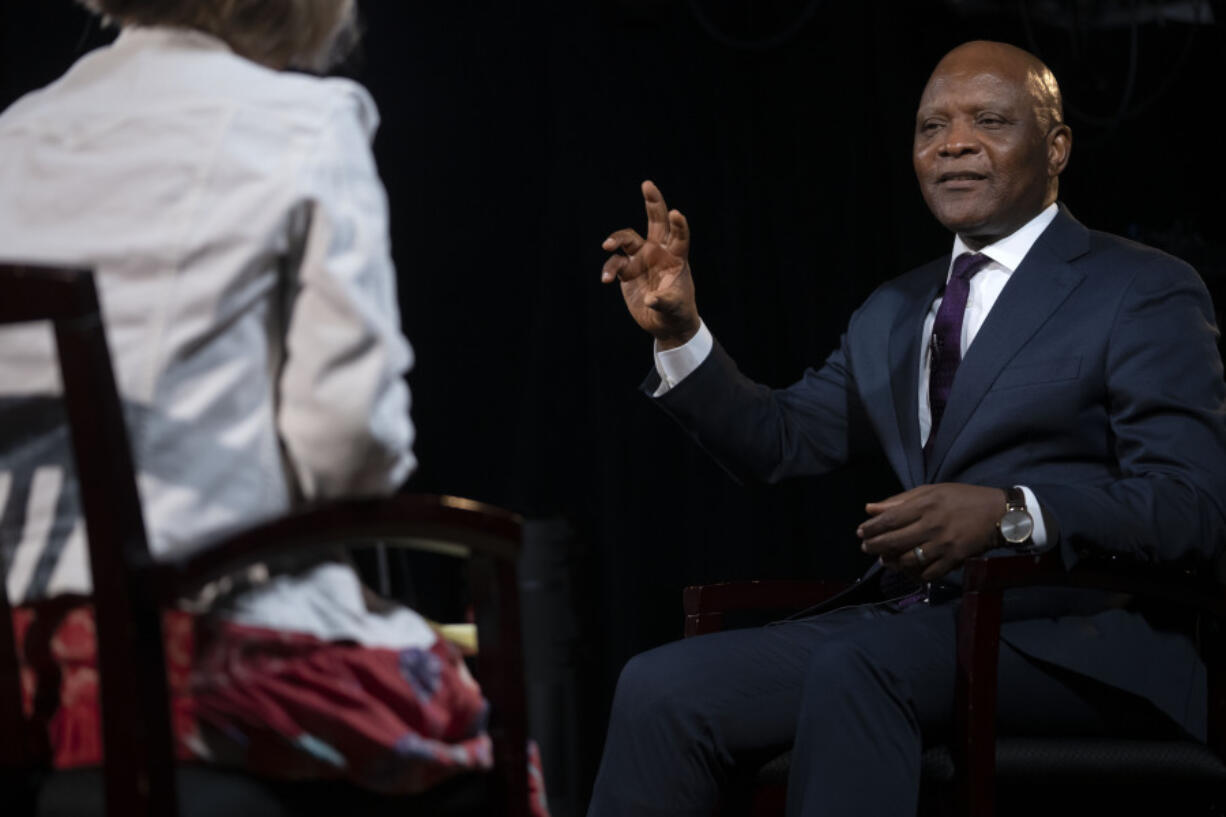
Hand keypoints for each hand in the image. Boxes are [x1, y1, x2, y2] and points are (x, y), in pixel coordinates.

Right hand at [600, 180, 699, 347]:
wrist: (664, 324)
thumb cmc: (677, 312)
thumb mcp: (674, 308)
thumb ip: (664, 302)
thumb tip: (651, 298)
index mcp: (676, 257)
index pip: (679, 236)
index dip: (678, 224)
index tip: (676, 213)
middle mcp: (658, 252)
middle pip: (656, 221)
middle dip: (652, 202)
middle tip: (647, 184)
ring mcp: (642, 259)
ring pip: (627, 239)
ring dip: (616, 239)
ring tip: (607, 246)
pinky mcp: (628, 270)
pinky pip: (615, 262)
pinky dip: (609, 269)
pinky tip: (606, 279)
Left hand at [857, 483, 1005, 580]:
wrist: (998, 513)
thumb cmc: (961, 498)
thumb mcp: (930, 491)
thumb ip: (899, 501)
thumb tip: (869, 509)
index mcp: (925, 505)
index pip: (889, 519)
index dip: (871, 528)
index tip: (860, 533)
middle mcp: (932, 525)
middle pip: (895, 541)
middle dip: (875, 546)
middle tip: (866, 548)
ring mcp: (944, 544)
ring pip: (909, 560)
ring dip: (892, 562)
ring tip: (885, 559)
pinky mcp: (955, 559)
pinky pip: (928, 573)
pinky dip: (914, 574)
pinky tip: (907, 569)